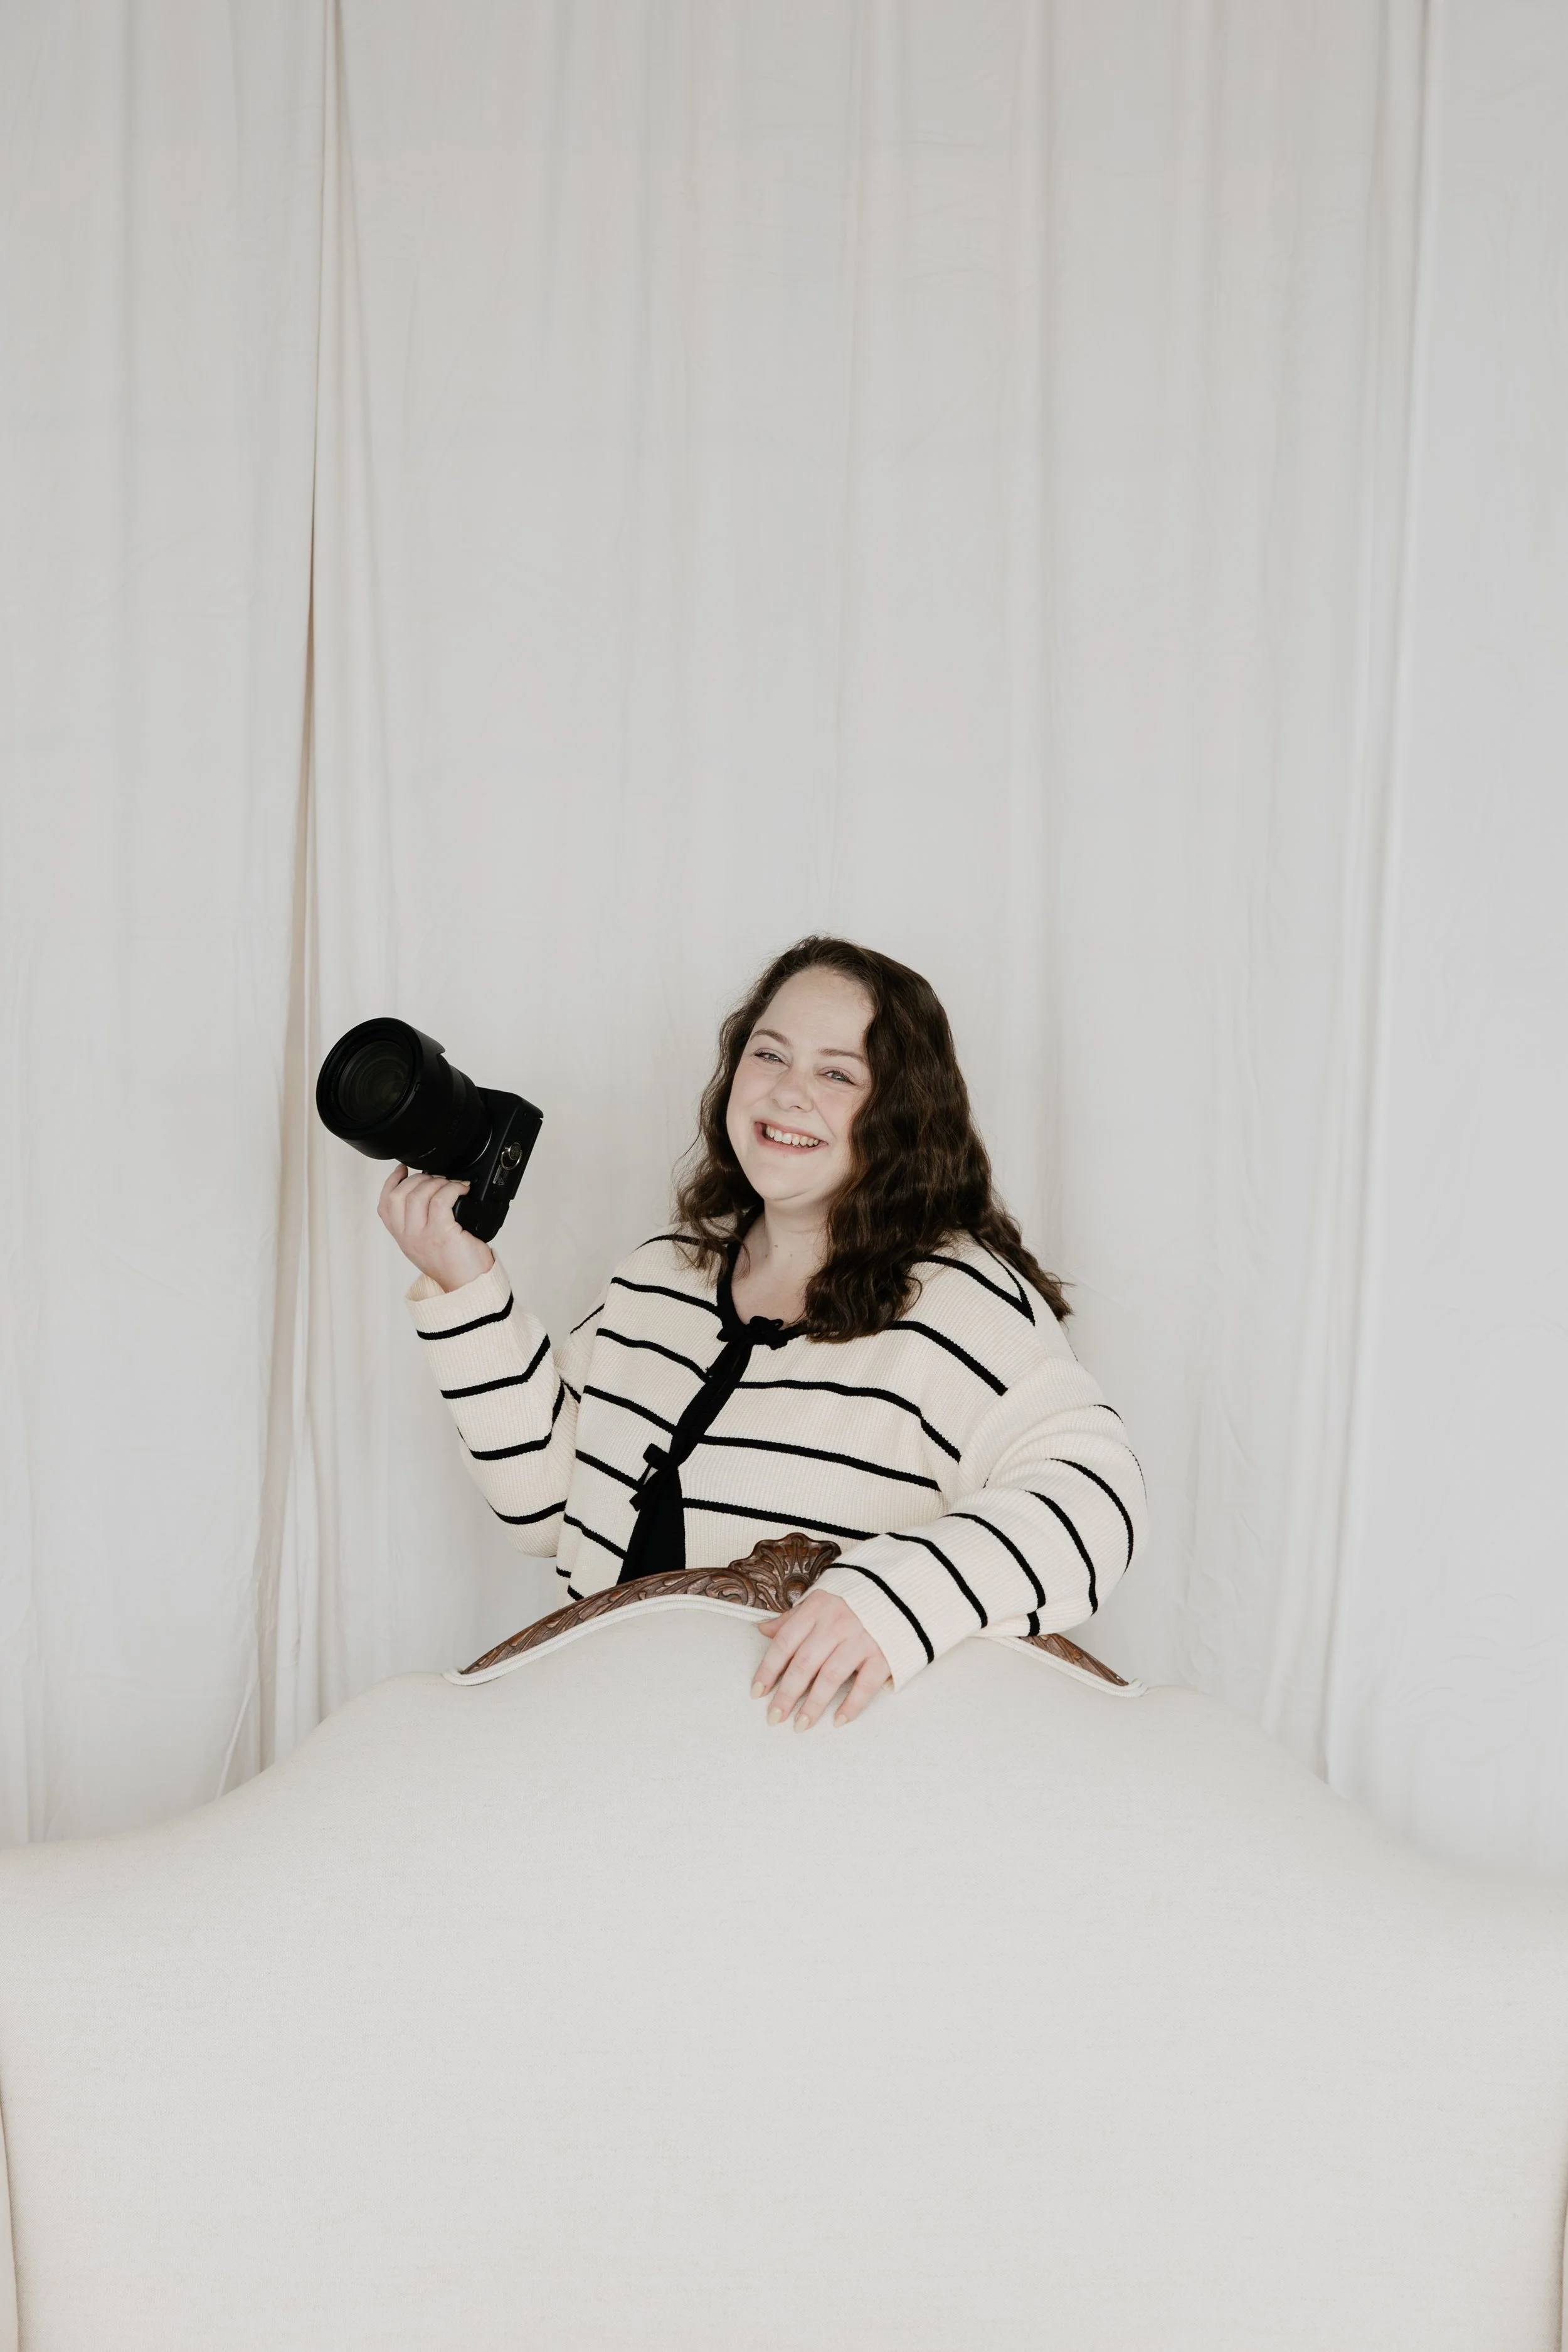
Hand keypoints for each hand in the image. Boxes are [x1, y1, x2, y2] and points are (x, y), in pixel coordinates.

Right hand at [377, 1164, 495, 1292]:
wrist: (469, 1288)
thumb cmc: (455, 1265)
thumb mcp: (427, 1245)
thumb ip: (420, 1224)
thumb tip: (428, 1193)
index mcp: (403, 1238)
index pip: (385, 1205)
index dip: (391, 1182)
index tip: (402, 1169)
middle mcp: (408, 1237)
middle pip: (400, 1195)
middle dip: (419, 1178)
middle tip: (438, 1179)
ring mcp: (423, 1236)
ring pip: (419, 1194)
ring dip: (437, 1182)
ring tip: (452, 1184)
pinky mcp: (441, 1234)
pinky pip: (441, 1200)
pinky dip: (452, 1188)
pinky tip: (462, 1189)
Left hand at [751, 1590, 890, 1729]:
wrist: (901, 1593)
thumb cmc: (853, 1601)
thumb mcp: (820, 1601)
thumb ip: (793, 1618)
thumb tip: (763, 1630)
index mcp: (817, 1609)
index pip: (785, 1642)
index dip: (768, 1669)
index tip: (757, 1692)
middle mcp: (837, 1624)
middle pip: (804, 1663)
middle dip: (787, 1694)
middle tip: (775, 1717)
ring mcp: (861, 1639)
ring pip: (831, 1677)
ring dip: (813, 1705)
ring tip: (801, 1724)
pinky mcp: (884, 1655)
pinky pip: (865, 1685)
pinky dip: (851, 1705)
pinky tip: (838, 1720)